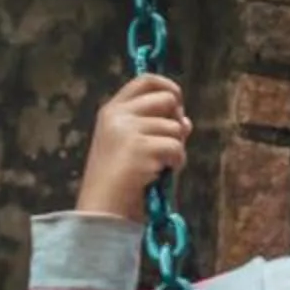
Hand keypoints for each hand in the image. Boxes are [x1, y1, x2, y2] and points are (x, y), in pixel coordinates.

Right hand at [77, 74, 190, 222]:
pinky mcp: (140, 147)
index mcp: (111, 111)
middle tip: (171, 142)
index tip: (178, 101)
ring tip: (159, 165)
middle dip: (177, 120)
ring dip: (176, 148)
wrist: (103, 209)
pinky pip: (176, 147)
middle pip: (167, 99)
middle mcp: (117, 115)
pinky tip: (162, 174)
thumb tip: (185, 121)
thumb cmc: (118, 181)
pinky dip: (176, 162)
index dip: (167, 86)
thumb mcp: (131, 146)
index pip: (144, 81)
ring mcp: (127, 129)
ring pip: (176, 126)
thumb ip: (154, 128)